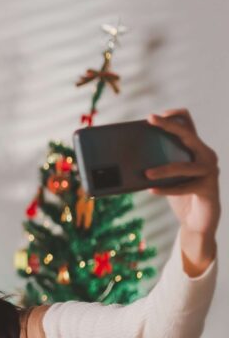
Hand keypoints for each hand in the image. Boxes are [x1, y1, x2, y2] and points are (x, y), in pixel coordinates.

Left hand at [146, 110, 220, 239]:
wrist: (197, 221)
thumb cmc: (180, 195)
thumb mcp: (167, 177)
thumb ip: (157, 164)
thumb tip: (127, 158)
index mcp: (195, 149)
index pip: (188, 124)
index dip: (174, 116)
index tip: (153, 117)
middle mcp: (206, 155)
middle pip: (188, 135)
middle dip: (168, 126)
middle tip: (151, 119)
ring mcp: (209, 171)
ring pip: (184, 166)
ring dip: (164, 169)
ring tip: (146, 173)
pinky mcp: (208, 188)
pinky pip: (185, 187)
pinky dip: (167, 189)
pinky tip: (152, 190)